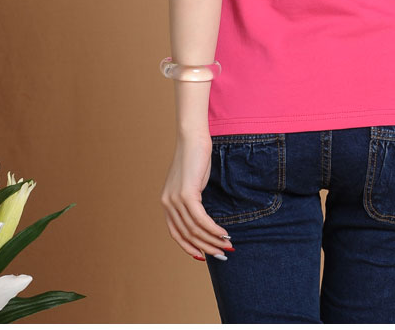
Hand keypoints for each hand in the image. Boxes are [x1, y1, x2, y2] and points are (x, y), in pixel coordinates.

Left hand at [160, 132, 232, 260]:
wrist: (193, 137)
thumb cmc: (195, 157)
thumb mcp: (192, 182)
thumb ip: (192, 200)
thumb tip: (202, 217)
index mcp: (167, 203)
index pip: (176, 233)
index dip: (190, 247)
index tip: (203, 256)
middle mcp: (168, 204)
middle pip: (187, 235)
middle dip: (206, 247)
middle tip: (223, 254)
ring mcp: (175, 200)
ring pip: (195, 229)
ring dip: (213, 240)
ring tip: (228, 245)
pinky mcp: (187, 195)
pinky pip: (200, 219)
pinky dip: (213, 229)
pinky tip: (224, 233)